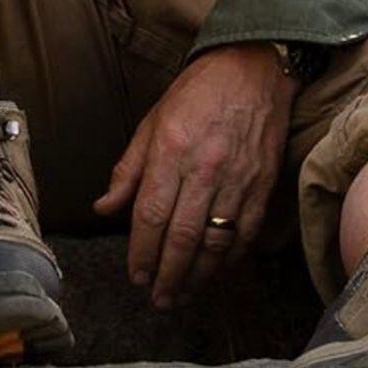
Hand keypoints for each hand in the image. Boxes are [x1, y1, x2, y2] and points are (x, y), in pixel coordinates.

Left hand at [93, 43, 293, 308]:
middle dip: (168, 276)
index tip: (136, 277)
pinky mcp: (263, 184)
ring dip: (198, 276)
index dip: (141, 254)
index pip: (150, 216)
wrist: (254, 67)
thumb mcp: (152, 121)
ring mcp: (238, 178)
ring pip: (216, 242)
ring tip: (183, 294)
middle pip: (182, 237)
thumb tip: (104, 208)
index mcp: (170, 150)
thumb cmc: (197, 92)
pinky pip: (246, 232)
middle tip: (158, 300)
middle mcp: (204, 168)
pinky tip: (217, 271)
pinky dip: (231, 258)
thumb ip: (129, 169)